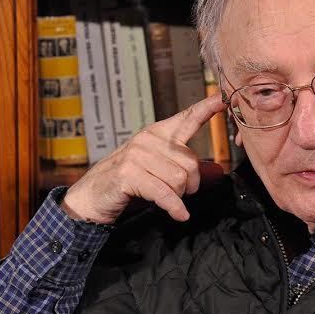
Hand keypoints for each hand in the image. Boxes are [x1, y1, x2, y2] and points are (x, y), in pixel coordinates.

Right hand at [61, 95, 226, 224]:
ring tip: (168, 200)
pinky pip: (164, 193)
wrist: (91, 196)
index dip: (206, 108)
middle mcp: (148, 139)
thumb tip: (217, 170)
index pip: (187, 118)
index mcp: (158, 133)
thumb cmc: (129, 182)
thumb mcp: (159, 169)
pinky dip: (174, 207)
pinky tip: (179, 215)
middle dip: (191, 184)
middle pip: (191, 162)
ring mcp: (137, 155)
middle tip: (180, 193)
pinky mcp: (129, 174)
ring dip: (179, 196)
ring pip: (180, 179)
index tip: (222, 98)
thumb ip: (185, 167)